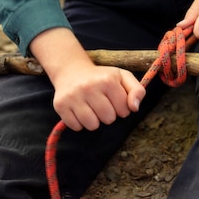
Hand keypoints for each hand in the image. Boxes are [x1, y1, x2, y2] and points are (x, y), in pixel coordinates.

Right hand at [30, 28, 145, 130]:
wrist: (72, 71)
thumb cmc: (102, 77)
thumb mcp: (123, 77)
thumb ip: (137, 90)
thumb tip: (134, 108)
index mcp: (108, 80)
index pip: (124, 110)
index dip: (122, 108)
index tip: (115, 100)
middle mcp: (89, 87)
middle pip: (109, 119)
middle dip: (109, 115)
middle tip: (102, 104)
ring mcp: (73, 96)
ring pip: (92, 125)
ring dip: (95, 121)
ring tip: (92, 109)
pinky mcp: (60, 105)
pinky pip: (76, 127)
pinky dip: (80, 123)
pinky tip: (80, 111)